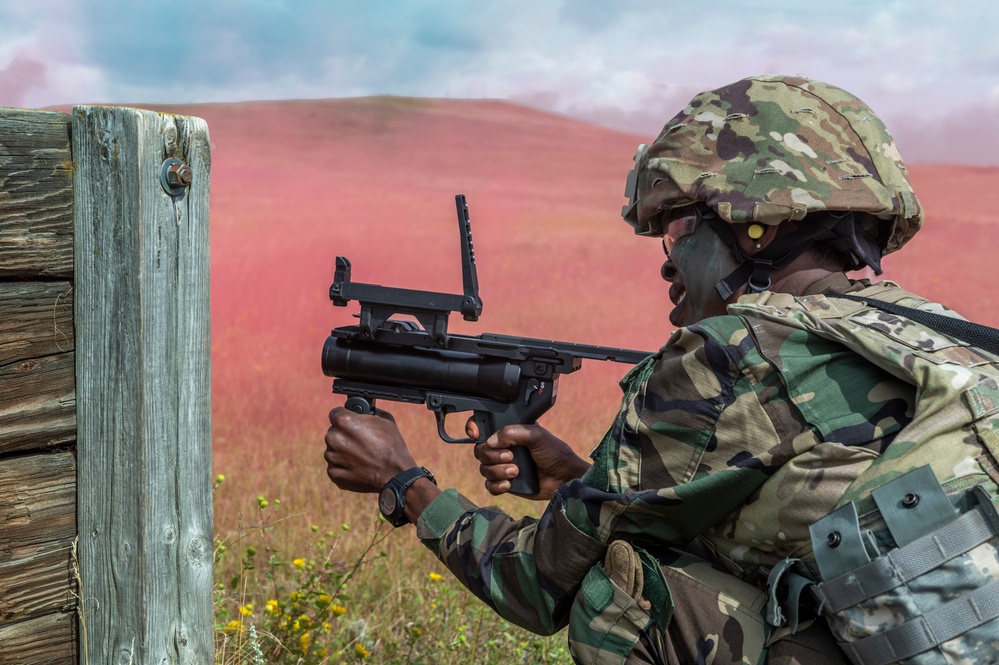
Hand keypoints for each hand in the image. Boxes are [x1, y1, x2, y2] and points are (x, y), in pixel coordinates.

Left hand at [324, 407, 416, 493]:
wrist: (395, 474)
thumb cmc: (392, 445)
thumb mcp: (385, 419)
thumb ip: (369, 413)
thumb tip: (365, 410)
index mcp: (344, 421)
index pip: (335, 414)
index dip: (344, 417)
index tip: (351, 423)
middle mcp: (334, 438)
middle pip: (333, 433)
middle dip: (344, 436)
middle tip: (360, 442)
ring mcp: (332, 457)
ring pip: (333, 450)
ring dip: (343, 452)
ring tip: (361, 456)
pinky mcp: (333, 473)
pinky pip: (335, 466)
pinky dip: (344, 467)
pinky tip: (358, 467)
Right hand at [467, 420, 590, 500]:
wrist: (563, 478)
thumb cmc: (554, 453)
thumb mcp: (537, 435)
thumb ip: (513, 432)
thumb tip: (491, 441)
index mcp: (509, 433)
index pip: (483, 426)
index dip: (474, 428)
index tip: (475, 434)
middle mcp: (503, 448)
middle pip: (480, 450)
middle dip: (492, 455)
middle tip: (511, 456)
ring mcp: (503, 466)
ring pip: (484, 468)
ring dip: (497, 471)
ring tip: (516, 471)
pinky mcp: (505, 483)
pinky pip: (489, 485)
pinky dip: (496, 485)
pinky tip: (509, 484)